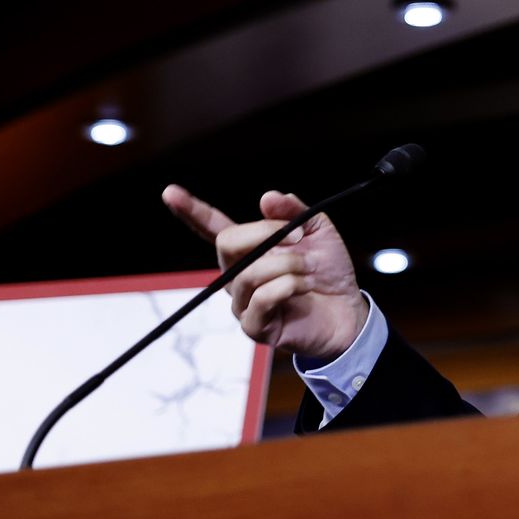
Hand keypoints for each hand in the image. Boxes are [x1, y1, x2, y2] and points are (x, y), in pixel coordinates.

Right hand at [161, 185, 368, 360]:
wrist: (348, 312)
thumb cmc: (328, 272)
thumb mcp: (318, 232)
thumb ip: (295, 211)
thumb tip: (267, 197)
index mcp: (248, 250)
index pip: (212, 228)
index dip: (191, 210)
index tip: (170, 192)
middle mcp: (238, 276)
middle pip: (227, 243)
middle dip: (264, 233)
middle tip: (298, 237)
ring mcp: (244, 303)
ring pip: (249, 272)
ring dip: (287, 264)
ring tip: (310, 268)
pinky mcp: (255, 326)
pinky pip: (262, 298)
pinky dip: (288, 286)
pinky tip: (305, 287)